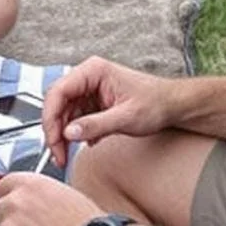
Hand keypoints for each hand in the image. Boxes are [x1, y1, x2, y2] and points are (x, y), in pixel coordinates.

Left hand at [0, 172, 102, 225]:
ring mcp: (11, 225)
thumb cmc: (86, 222)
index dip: (9, 199)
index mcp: (28, 183)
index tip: (14, 209)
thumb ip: (36, 194)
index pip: (2, 187)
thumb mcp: (61, 193)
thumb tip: (25, 200)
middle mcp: (16, 201)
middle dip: (10, 220)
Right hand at [42, 57, 177, 166]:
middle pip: (57, 103)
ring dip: (64, 135)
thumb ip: (96, 125)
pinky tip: (84, 144)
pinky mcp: (94, 103)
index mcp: (93, 71)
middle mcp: (88, 78)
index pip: (58, 91)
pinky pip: (75, 118)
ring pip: (64, 113)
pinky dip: (76, 133)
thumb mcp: (126, 117)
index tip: (53, 139)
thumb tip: (69, 133)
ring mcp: (90, 90)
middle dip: (55, 130)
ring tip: (66, 154)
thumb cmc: (157, 103)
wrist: (174, 106)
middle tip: (58, 153)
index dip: (51, 117)